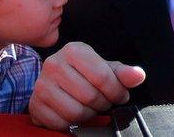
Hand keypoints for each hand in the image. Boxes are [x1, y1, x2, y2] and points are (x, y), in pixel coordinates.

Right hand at [29, 42, 145, 129]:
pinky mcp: (35, 105)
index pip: (102, 77)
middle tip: (103, 101)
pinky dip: (71, 124)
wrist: (56, 82)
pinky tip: (74, 113)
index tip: (120, 95)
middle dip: (102, 104)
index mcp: (74, 50)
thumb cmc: (84, 74)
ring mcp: (42, 85)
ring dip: (88, 115)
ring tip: (89, 107)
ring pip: (76, 112)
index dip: (116, 91)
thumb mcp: (105, 69)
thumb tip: (139, 76)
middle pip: (90, 96)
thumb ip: (124, 73)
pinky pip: (61, 123)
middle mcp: (54, 64)